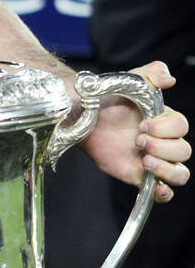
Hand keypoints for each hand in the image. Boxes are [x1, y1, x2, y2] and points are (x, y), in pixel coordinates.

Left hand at [81, 61, 190, 202]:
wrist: (84, 117)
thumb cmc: (108, 98)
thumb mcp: (130, 80)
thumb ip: (151, 74)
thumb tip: (169, 78)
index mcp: (166, 121)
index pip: (181, 127)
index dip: (165, 128)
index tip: (142, 125)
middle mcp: (164, 142)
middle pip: (183, 151)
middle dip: (162, 147)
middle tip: (138, 140)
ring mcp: (154, 161)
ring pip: (180, 173)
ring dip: (166, 169)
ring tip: (144, 160)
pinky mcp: (140, 176)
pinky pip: (163, 192)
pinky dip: (164, 194)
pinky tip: (157, 189)